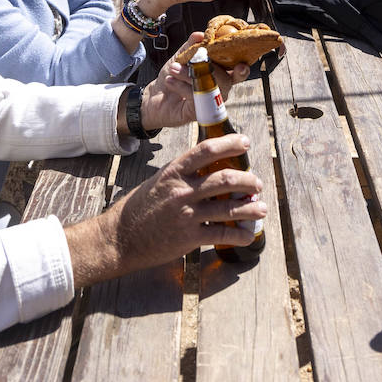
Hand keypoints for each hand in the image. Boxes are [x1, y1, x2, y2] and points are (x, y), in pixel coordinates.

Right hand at [67, 135, 267, 284]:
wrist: (119, 238)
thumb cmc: (138, 208)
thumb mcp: (158, 182)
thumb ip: (182, 175)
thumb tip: (209, 169)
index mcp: (173, 172)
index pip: (206, 151)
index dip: (229, 144)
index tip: (244, 142)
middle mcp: (181, 190)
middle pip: (224, 179)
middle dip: (247, 180)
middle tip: (257, 183)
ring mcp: (186, 214)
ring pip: (229, 208)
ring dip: (251, 207)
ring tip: (262, 207)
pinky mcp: (189, 237)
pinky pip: (222, 234)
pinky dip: (240, 234)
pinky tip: (248, 234)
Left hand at [141, 31, 249, 131]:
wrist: (154, 96)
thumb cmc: (172, 77)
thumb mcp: (180, 58)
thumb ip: (191, 46)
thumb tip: (200, 35)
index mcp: (219, 73)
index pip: (236, 71)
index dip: (242, 68)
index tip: (240, 64)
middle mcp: (219, 89)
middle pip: (227, 80)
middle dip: (209, 68)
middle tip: (196, 59)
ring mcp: (211, 102)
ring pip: (209, 87)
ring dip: (190, 75)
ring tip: (174, 69)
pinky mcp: (199, 112)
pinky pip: (196, 97)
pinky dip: (181, 86)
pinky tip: (170, 81)